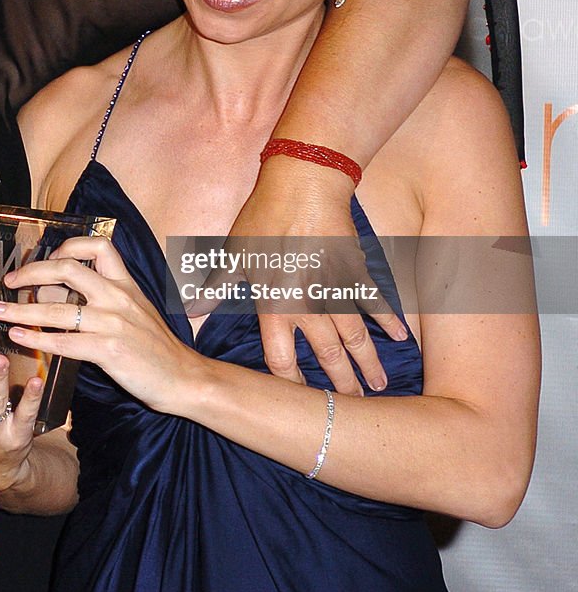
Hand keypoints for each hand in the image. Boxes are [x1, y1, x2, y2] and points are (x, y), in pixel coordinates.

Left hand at [0, 236, 197, 412]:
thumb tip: (66, 292)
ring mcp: (113, 322)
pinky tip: (17, 338)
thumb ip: (107, 297)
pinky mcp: (109, 350)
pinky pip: (64, 341)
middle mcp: (118, 296)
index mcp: (125, 283)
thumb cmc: (156, 347)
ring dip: (20, 310)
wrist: (183, 378)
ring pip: (56, 308)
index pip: (97, 246)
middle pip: (66, 269)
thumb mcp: (136, 310)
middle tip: (9, 282)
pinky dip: (36, 338)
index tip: (45, 258)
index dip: (66, 247)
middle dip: (30, 273)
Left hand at [185, 158, 406, 394]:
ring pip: (355, 336)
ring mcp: (335, 288)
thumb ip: (217, 286)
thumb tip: (191, 309)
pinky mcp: (355, 270)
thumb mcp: (233, 252)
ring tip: (379, 386)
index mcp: (275, 303)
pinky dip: (388, 318)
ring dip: (367, 362)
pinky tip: (400, 337)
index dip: (289, 386)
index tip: (296, 406)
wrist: (303, 184)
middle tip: (351, 408)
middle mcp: (308, 304)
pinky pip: (374, 300)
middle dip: (339, 385)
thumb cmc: (263, 217)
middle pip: (326, 355)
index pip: (281, 358)